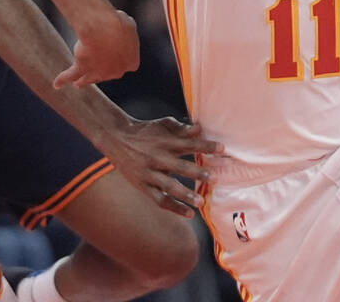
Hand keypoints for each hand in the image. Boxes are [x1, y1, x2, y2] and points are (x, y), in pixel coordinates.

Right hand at [53, 9, 140, 88]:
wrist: (104, 28)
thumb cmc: (118, 23)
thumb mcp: (127, 24)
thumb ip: (124, 30)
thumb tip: (118, 26)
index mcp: (131, 63)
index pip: (125, 65)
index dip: (118, 59)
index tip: (114, 53)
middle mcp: (116, 72)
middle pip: (106, 73)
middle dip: (100, 71)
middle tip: (96, 72)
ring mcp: (99, 73)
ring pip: (89, 79)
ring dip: (83, 82)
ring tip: (78, 84)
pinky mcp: (82, 68)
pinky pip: (71, 75)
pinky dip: (63, 79)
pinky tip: (56, 84)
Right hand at [102, 117, 223, 217]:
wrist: (117, 138)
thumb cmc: (146, 130)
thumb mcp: (163, 124)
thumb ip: (181, 128)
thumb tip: (200, 129)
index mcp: (165, 142)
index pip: (189, 144)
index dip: (205, 146)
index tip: (222, 148)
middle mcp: (157, 158)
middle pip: (179, 166)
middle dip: (197, 172)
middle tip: (214, 178)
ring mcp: (149, 173)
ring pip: (169, 187)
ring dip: (185, 195)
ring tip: (201, 202)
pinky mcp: (143, 186)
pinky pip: (160, 199)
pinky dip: (174, 207)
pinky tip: (190, 214)